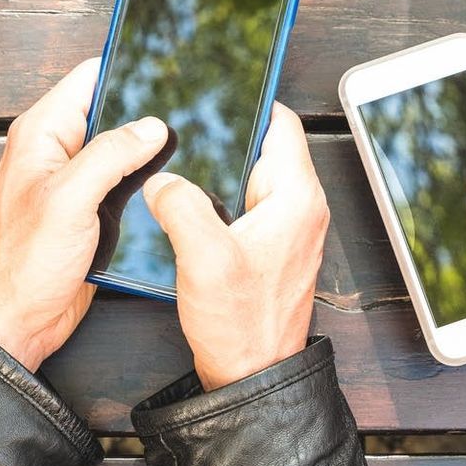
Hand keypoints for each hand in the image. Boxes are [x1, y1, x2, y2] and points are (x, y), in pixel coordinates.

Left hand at [0, 60, 170, 370]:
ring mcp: (74, 182)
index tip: (165, 62)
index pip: (89, 78)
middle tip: (189, 109)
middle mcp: (56, 152)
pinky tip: (170, 183)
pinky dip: (144, 182)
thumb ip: (110, 154)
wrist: (17, 323)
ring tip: (188, 146)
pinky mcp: (90, 211)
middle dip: (145, 111)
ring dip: (148, 151)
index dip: (126, 67)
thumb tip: (151, 126)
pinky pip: (123, 183)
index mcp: (41, 134)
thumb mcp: (69, 200)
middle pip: (111, 112)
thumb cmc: (23, 265)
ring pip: (122, 149)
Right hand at [142, 105, 327, 389]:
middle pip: (266, 146)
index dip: (249, 101)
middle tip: (185, 123)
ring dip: (222, 167)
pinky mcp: (272, 247)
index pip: (281, 123)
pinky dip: (222, 195)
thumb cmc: (241, 325)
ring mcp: (289, 228)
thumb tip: (163, 178)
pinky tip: (189, 201)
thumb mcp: (203, 257)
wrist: (252, 378)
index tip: (216, 88)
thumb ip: (181, 205)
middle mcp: (302, 207)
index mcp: (297, 197)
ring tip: (181, 159)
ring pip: (253, 175)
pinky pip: (248, 203)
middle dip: (227, 133)